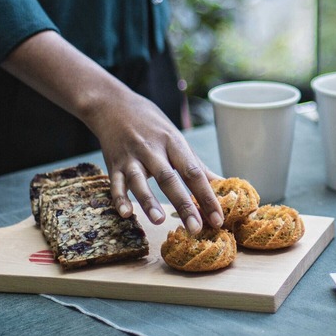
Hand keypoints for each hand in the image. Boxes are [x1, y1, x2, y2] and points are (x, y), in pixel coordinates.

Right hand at [87, 87, 224, 234]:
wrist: (115, 106)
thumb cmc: (153, 127)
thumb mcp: (177, 141)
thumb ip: (197, 166)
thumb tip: (223, 186)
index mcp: (174, 144)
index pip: (194, 173)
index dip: (207, 197)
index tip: (218, 219)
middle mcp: (153, 150)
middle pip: (169, 179)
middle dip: (184, 205)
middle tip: (196, 229)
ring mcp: (131, 157)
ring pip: (139, 181)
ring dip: (149, 201)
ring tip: (160, 221)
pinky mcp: (113, 164)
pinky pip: (115, 184)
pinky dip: (119, 199)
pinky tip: (126, 214)